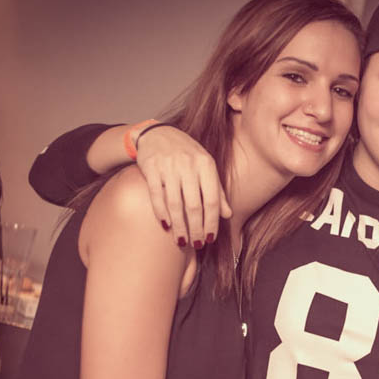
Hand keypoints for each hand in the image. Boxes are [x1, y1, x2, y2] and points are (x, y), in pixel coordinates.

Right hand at [134, 124, 231, 247]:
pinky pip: (156, 195)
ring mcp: (169, 166)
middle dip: (196, 228)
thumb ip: (216, 190)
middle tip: (196, 244)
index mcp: (206, 165)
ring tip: (182, 241)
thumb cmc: (186, 154)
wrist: (157, 134)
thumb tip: (228, 215)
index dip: (212, 222)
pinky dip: (161, 213)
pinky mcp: (151, 168)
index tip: (210, 239)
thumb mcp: (205, 167)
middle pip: (194, 205)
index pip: (212, 200)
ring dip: (179, 226)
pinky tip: (166, 226)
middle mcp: (188, 165)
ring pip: (175, 203)